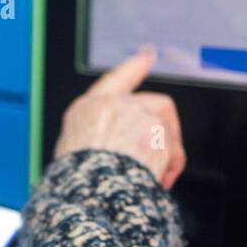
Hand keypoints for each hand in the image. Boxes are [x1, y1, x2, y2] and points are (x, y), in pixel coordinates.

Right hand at [53, 45, 186, 189]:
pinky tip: (160, 180)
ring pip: (166, 130)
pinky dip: (170, 167)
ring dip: (165, 154)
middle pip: (154, 105)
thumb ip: (93, 138)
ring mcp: (137, 115)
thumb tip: (107, 148)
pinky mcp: (158, 132)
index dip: (135, 66)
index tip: (148, 55)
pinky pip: (174, 151)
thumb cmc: (78, 180)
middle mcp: (114, 105)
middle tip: (160, 156)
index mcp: (88, 108)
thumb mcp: (71, 152)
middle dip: (163, 130)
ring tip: (153, 176)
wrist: (91, 191)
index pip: (117, 78)